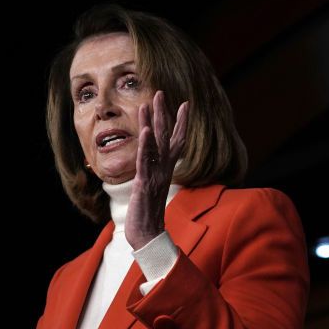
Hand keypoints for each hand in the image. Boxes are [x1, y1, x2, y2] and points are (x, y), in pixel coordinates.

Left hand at [126, 91, 188, 249]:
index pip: (176, 142)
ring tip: (149, 103)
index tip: (184, 103)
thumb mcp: (153, 190)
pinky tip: (144, 130)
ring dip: (152, 122)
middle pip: (167, 137)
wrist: (148, 236)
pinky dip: (145, 145)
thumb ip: (156, 175)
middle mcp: (164, 170)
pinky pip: (146, 161)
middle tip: (162, 93)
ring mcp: (156, 175)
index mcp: (166, 170)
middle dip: (165, 114)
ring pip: (156, 144)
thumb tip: (154, 167)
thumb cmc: (149, 215)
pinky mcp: (145, 183)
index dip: (180, 122)